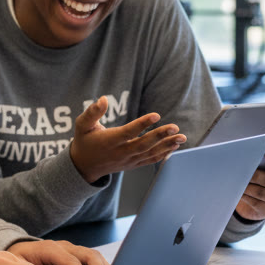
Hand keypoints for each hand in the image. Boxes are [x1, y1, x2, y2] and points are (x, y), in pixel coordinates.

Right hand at [68, 97, 184, 182]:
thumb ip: (92, 112)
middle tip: (175, 127)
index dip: (142, 124)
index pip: (128, 132)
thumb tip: (103, 99)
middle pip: (143, 145)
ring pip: (150, 153)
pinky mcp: (132, 164)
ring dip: (167, 146)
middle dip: (160, 136)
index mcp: (109, 141)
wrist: (84, 166)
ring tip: (181, 137)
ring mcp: (128, 160)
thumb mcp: (82, 125)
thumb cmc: (84, 141)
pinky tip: (174, 147)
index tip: (157, 115)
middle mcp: (120, 152)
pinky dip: (163, 155)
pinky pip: (149, 160)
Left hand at [234, 153, 264, 220]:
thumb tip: (246, 159)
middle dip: (253, 176)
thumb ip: (260, 163)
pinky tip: (237, 192)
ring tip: (236, 182)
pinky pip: (256, 203)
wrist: (258, 200)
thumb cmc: (260, 178)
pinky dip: (245, 197)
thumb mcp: (263, 169)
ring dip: (246, 187)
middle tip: (239, 171)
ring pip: (261, 193)